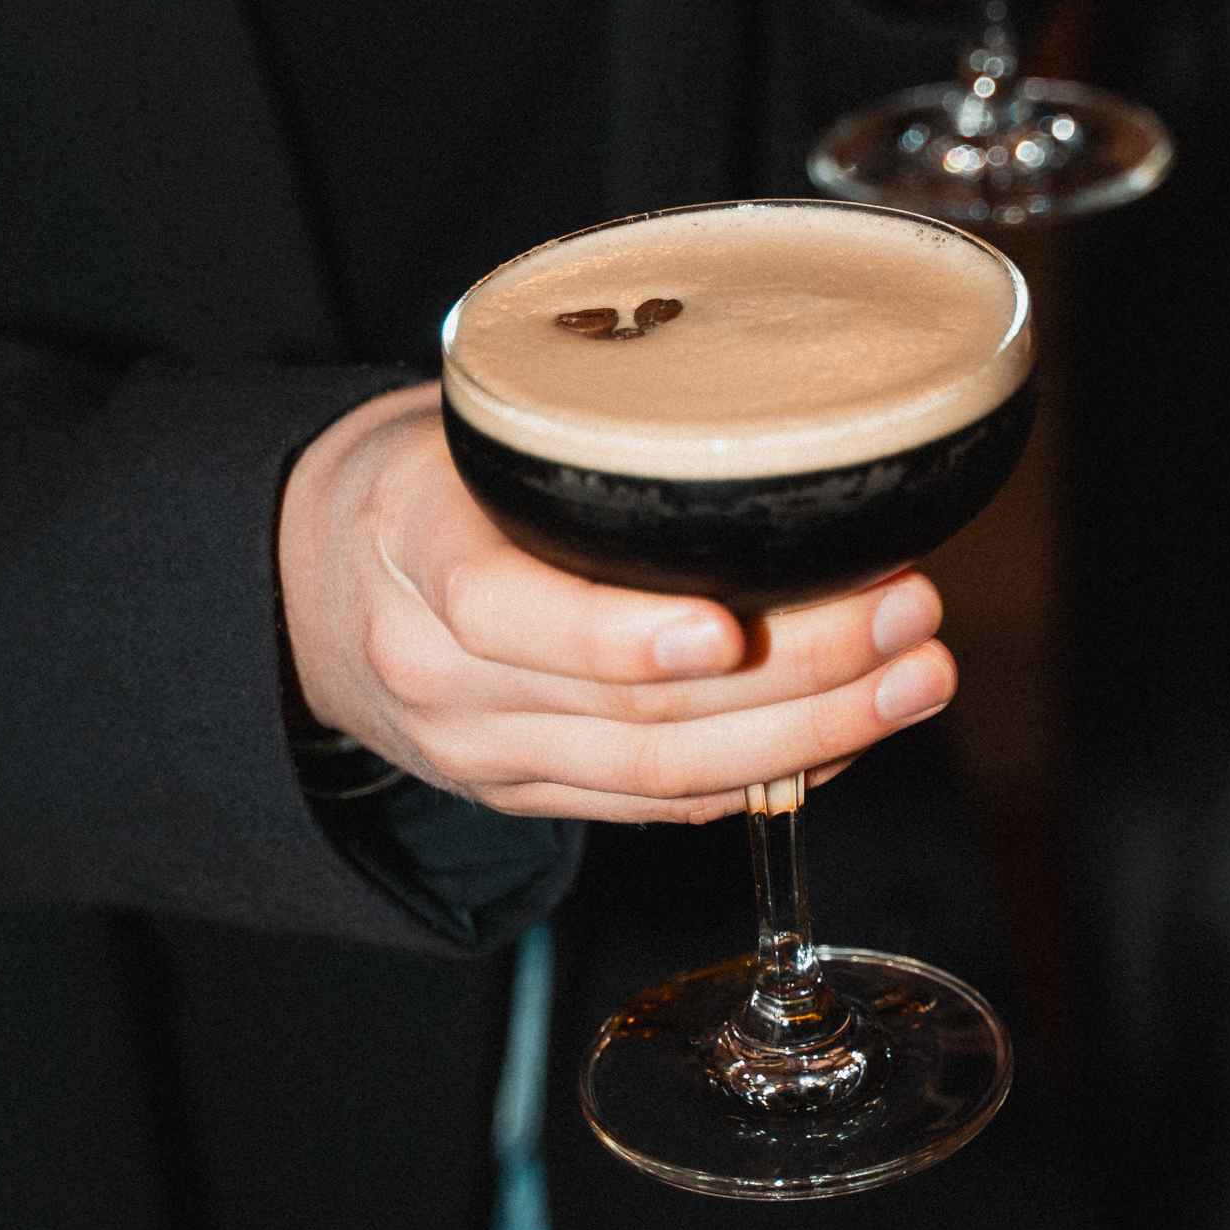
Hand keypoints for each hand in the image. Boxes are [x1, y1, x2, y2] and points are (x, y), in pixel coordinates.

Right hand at [278, 387, 954, 821]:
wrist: (313, 586)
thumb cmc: (421, 479)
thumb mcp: (468, 427)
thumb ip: (577, 444)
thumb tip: (771, 425)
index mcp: (419, 557)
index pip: (511, 616)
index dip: (624, 636)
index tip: (730, 622)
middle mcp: (446, 681)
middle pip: (630, 710)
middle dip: (793, 673)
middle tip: (906, 615)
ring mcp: (489, 757)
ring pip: (664, 773)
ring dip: (813, 732)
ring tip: (917, 677)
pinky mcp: (529, 797)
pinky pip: (660, 804)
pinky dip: (767, 775)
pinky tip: (854, 732)